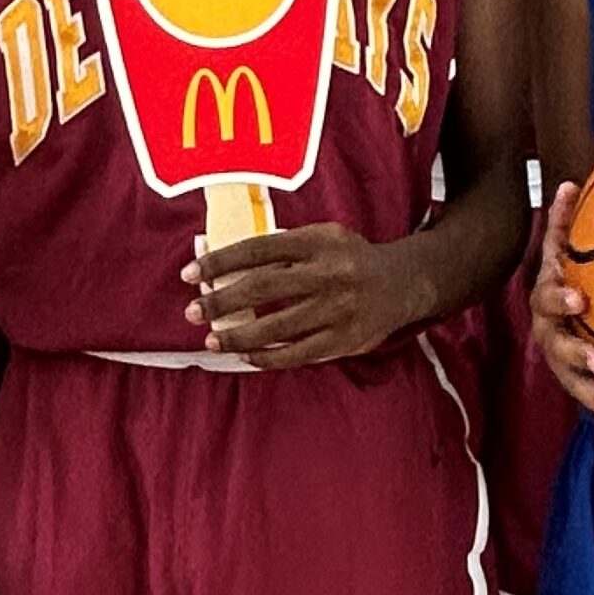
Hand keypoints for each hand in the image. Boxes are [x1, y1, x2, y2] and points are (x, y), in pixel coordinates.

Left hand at [182, 223, 412, 367]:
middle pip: (262, 289)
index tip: (190, 274)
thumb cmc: (349, 257)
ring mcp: (337, 309)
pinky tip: (246, 355)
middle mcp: (327, 274)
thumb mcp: (322, 237)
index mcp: (317, 242)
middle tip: (192, 312)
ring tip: (212, 340)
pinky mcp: (345, 339)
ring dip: (238, 335)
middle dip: (221, 301)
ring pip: (276, 327)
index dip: (220, 262)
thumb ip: (283, 247)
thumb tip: (225, 263)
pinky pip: (298, 354)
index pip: (258, 249)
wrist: (403, 283)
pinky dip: (268, 357)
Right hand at [530, 181, 593, 444]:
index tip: (582, 299)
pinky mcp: (581, 384)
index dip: (562, 296)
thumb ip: (566, 220)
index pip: (549, 294)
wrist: (562, 305)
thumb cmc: (570, 270)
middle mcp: (550, 330)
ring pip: (575, 382)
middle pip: (557, 346)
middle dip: (578, 356)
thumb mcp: (566, 245)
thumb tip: (570, 182)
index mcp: (548, 296)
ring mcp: (562, 360)